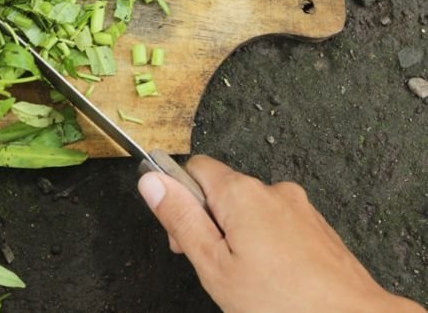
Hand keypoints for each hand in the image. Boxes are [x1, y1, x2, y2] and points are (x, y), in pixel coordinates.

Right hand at [138, 155, 423, 311]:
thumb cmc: (281, 301)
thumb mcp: (213, 264)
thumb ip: (180, 218)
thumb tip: (151, 180)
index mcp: (241, 193)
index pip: (195, 167)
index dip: (179, 196)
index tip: (180, 231)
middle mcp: (272, 189)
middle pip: (222, 190)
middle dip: (208, 221)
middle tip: (212, 264)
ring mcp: (298, 206)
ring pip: (250, 209)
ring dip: (237, 233)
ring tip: (245, 276)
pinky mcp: (315, 225)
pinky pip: (276, 222)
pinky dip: (265, 241)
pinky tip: (271, 275)